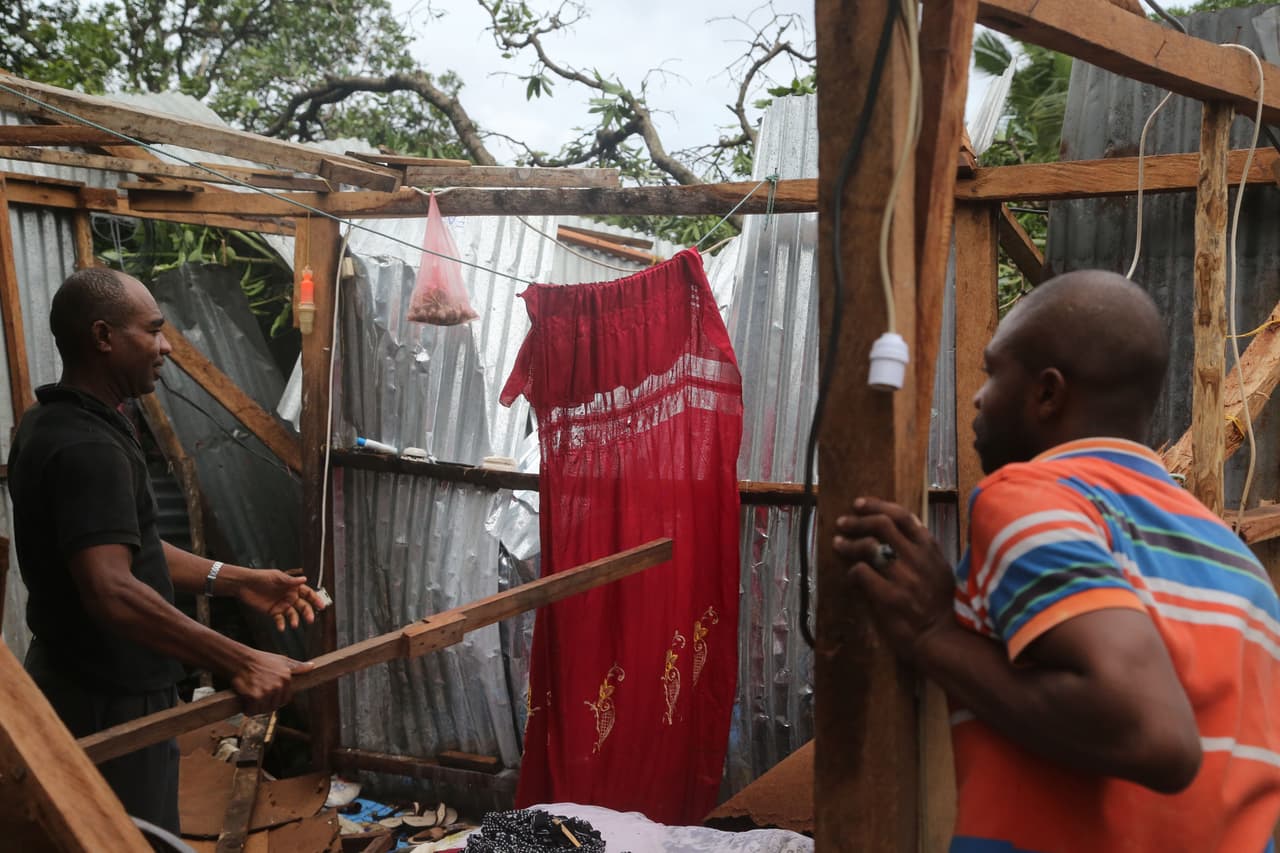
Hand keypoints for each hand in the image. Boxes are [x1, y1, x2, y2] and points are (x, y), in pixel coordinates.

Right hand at [230, 649, 312, 714]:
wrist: (240, 660)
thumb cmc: (260, 660)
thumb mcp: (281, 660)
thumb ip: (297, 666)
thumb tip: (312, 666)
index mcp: (286, 679)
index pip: (285, 700)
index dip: (275, 700)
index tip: (267, 695)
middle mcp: (278, 686)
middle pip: (274, 706)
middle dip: (265, 704)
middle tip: (256, 696)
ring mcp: (266, 692)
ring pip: (263, 710)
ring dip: (256, 708)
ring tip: (250, 698)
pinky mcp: (254, 697)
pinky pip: (252, 711)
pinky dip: (247, 710)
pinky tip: (245, 702)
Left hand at [237, 569, 326, 630]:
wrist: (244, 584)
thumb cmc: (261, 577)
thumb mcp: (277, 577)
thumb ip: (290, 580)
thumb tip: (304, 579)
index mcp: (292, 587)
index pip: (307, 593)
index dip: (315, 599)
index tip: (321, 605)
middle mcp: (289, 597)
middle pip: (302, 606)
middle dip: (307, 613)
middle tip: (310, 619)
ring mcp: (281, 605)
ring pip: (292, 614)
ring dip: (295, 620)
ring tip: (294, 625)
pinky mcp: (273, 612)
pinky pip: (280, 620)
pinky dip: (281, 624)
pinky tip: (281, 628)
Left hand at [832, 496, 958, 664]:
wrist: (942, 639)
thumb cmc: (939, 605)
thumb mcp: (939, 570)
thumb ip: (921, 549)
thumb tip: (892, 530)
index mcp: (930, 549)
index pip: (903, 516)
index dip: (877, 506)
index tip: (859, 504)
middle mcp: (918, 559)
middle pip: (882, 524)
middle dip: (858, 520)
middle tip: (842, 523)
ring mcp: (904, 577)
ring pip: (870, 546)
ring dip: (849, 543)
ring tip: (838, 543)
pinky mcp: (890, 597)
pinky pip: (862, 572)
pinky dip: (852, 571)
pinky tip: (851, 577)